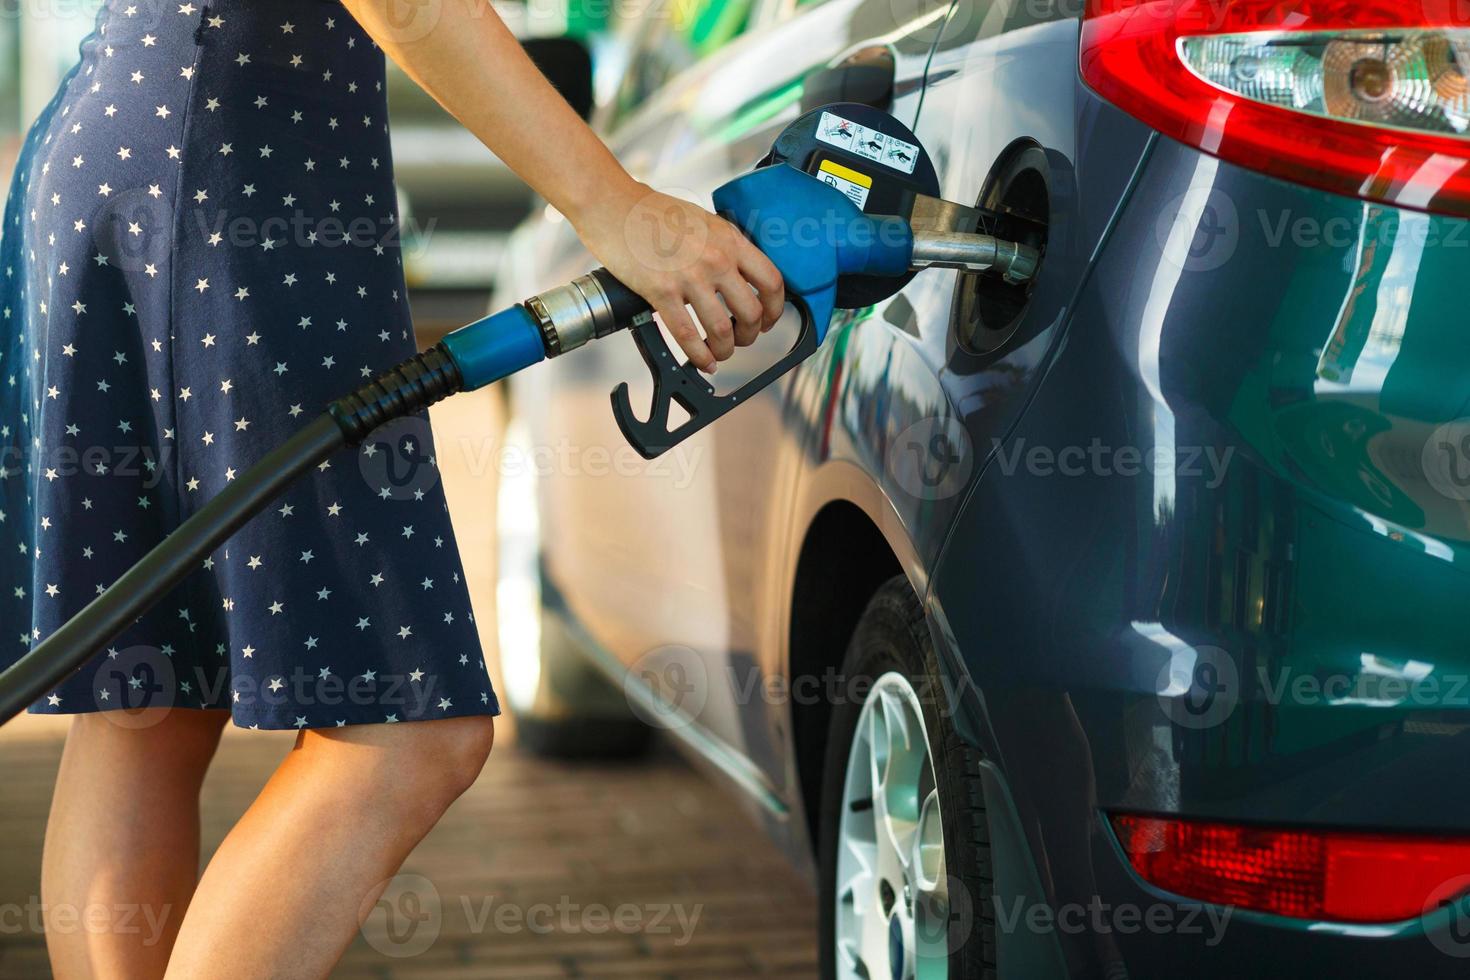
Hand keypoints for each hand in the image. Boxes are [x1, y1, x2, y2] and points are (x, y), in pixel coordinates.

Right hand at [570, 181, 784, 372]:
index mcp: (730, 240)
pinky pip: (688, 336)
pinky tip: (702, 361)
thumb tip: (737, 277)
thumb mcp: (704, 222)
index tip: (768, 320)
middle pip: (752, 312)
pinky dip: (699, 356)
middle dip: (750, 335)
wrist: (614, 206)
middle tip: (742, 339)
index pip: (771, 281)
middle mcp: (716, 259)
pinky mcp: (662, 292)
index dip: (775, 310)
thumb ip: (724, 248)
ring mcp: (690, 277)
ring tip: (720, 353)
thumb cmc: (653, 213)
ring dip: (725, 349)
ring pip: (722, 330)